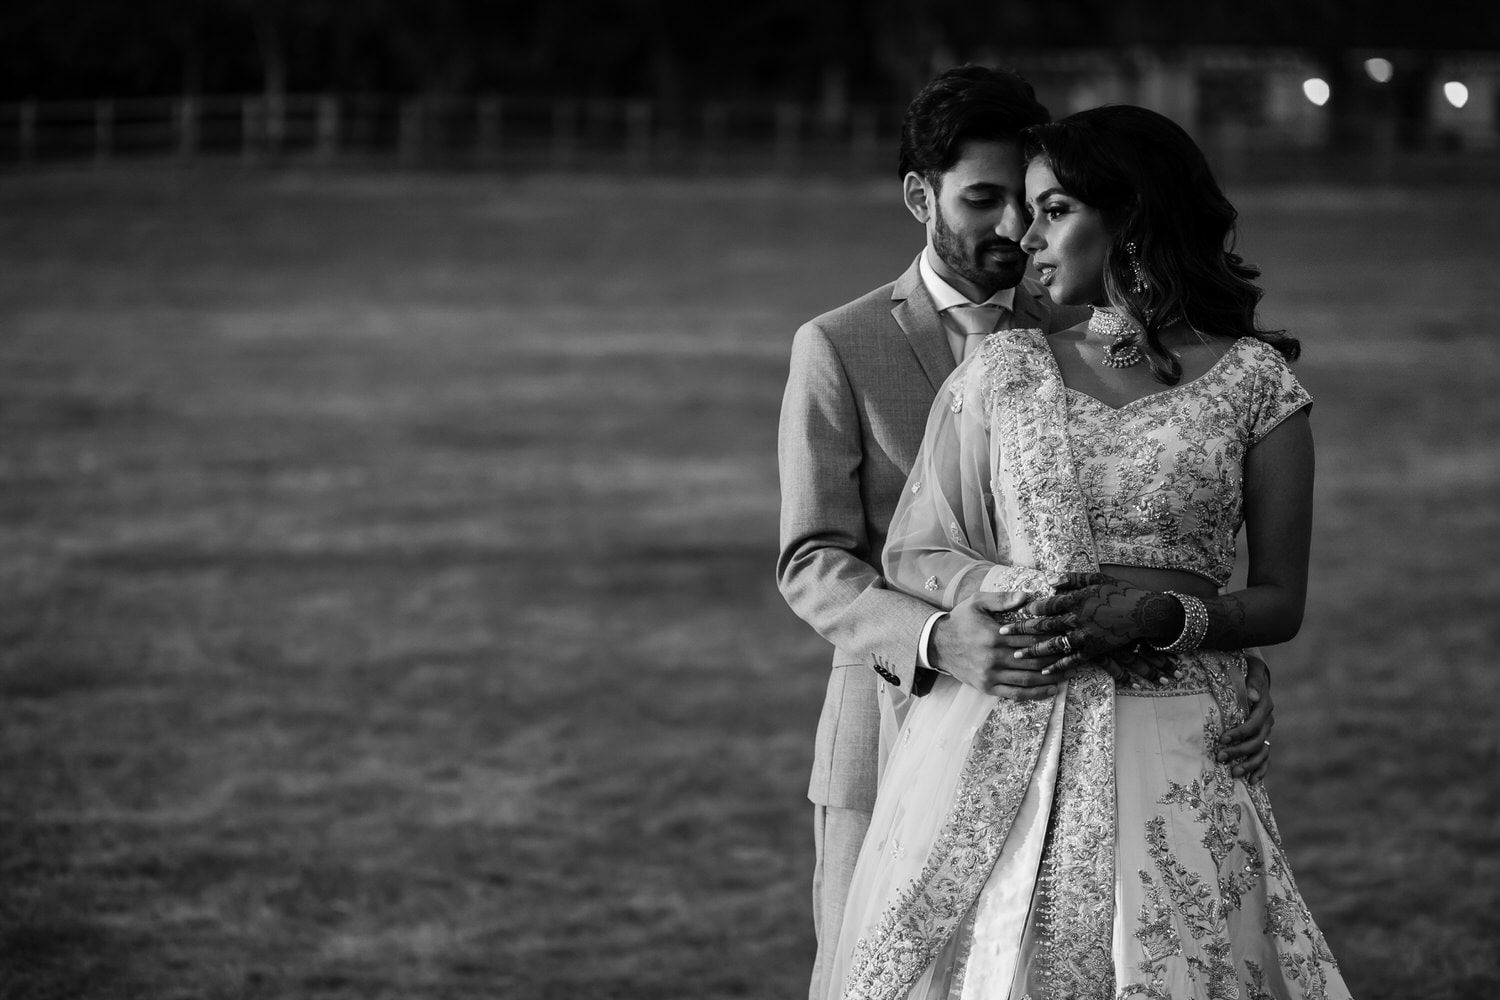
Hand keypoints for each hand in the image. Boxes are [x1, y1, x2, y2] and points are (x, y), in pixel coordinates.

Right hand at [931, 591, 1066, 699]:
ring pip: (1028, 679)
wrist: (936, 644)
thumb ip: (1002, 599)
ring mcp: (990, 675)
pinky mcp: (987, 687)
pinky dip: (1035, 693)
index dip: (1052, 639)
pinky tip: (1050, 690)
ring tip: (1068, 674)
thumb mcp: (976, 602)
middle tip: (1076, 658)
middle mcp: (994, 657)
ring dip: (1051, 678)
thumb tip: (1027, 597)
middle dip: (1057, 659)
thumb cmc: (959, 620)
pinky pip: (1015, 694)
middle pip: (1034, 660)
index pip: (1031, 639)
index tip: (1068, 638)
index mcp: (994, 635)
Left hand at [996, 573, 1179, 681]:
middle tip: (1001, 633)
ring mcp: (1085, 636)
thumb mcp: (1096, 579)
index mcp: (1076, 600)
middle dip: (1021, 629)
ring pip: (1053, 645)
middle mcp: (1077, 618)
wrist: (1145, 613)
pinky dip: (1058, 665)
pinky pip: (1072, 660)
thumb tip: (1049, 581)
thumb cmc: (1120, 593)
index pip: (1046, 604)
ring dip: (1033, 650)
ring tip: (1015, 655)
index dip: (1030, 608)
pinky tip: (1044, 670)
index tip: (1018, 611)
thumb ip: (1071, 580)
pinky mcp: (1094, 650)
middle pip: (1043, 625)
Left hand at [1217, 655, 1273, 784]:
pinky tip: (1252, 782)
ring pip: (1262, 753)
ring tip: (1233, 773)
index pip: (1254, 724)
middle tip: (1220, 757)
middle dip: (1239, 751)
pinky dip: (1261, 770)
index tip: (1222, 739)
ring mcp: (1267, 732)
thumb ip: (1253, 681)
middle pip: (1257, 742)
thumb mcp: (1252, 670)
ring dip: (1248, 764)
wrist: (1254, 677)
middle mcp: (1268, 722)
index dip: (1239, 733)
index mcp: (1264, 707)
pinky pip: (1265, 758)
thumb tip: (1252, 695)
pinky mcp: (1263, 739)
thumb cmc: (1249, 672)